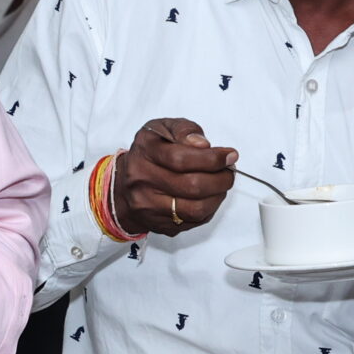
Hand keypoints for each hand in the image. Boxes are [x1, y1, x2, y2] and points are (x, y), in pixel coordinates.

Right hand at [113, 118, 235, 237]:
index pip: (181, 158)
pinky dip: (209, 209)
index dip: (212, 159)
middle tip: (229, 171)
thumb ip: (184, 130)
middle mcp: (142, 181)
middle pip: (191, 186)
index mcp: (145, 152)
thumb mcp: (162, 129)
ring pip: (194, 209)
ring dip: (218, 196)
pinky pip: (193, 222)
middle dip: (220, 179)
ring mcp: (149, 206)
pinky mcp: (158, 224)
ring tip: (222, 184)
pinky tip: (210, 197)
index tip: (229, 155)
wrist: (124, 186)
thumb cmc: (148, 154)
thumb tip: (203, 145)